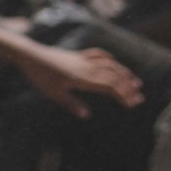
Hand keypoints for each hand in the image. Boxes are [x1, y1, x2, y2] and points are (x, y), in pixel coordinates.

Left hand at [21, 44, 145, 112]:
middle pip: (114, 77)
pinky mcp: (78, 55)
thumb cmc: (41, 76)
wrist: (30, 55)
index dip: (123, 95)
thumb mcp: (54, 93)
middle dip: (128, 87)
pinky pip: (99, 55)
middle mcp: (88, 68)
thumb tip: (86, 115)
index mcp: (84, 78)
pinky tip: (113, 61)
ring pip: (110, 65)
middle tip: (140, 97)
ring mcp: (84, 60)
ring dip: (124, 73)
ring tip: (135, 81)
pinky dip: (109, 59)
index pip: (110, 87)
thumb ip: (71, 104)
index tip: (133, 103)